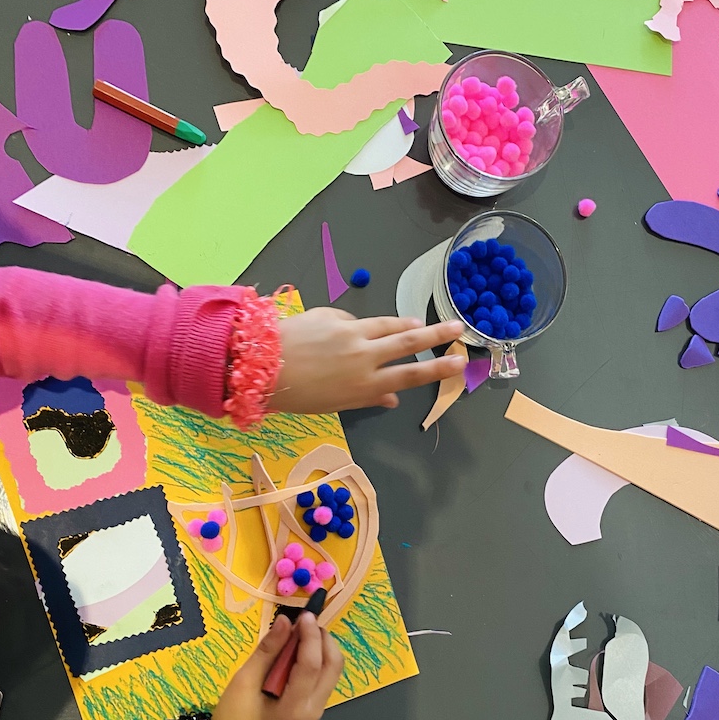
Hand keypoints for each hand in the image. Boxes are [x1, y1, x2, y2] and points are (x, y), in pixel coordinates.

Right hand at [210, 613, 343, 719]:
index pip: (312, 666)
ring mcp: (317, 708)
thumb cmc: (235, 714)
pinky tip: (300, 648)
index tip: (304, 615)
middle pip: (332, 666)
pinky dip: (319, 657)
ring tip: (301, 633)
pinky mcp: (315, 704)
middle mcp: (313, 709)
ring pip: (333, 669)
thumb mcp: (245, 678)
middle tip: (304, 622)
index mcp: (295, 707)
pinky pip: (326, 675)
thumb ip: (268, 649)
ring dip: (322, 646)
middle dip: (322, 639)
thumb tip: (285, 620)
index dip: (310, 636)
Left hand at [270, 310, 465, 412]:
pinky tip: (346, 333)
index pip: (412, 375)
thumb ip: (367, 398)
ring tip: (418, 321)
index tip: (459, 363)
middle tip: (458, 327)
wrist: (259, 366)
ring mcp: (350, 332)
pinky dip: (355, 327)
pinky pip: (352, 320)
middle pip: (409, 342)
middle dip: (436, 334)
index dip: (438, 368)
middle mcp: (365, 357)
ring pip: (387, 324)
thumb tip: (392, 398)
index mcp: (366, 385)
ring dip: (406, 322)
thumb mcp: (335, 404)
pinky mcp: (334, 315)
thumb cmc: (298, 395)